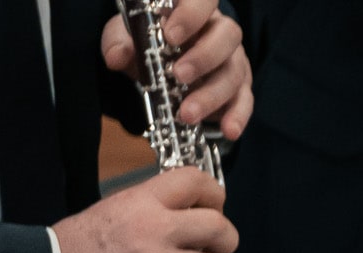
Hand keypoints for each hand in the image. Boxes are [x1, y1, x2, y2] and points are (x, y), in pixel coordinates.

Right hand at [51, 171, 240, 252]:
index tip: (217, 206)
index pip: (192, 182)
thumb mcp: (109, 210)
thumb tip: (177, 220)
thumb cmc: (71, 248)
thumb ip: (146, 212)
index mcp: (139, 201)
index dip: (214, 194)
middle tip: (224, 250)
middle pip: (216, 226)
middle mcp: (153, 228)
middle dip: (229, 240)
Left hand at [99, 0, 252, 135]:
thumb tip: (116, 56)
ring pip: (234, 72)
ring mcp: (233, 60)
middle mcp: (219, 31)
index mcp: (193, 9)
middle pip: (227, 37)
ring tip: (187, 114)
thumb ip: (120, 42)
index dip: (191, 15)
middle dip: (203, 57)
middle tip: (178, 75)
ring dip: (212, 95)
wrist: (159, 68)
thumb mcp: (128, 38)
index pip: (203, 1)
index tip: (170, 35)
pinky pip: (245, 101)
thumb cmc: (148, 44)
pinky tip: (228, 130)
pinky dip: (238, 116)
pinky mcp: (240, 88)